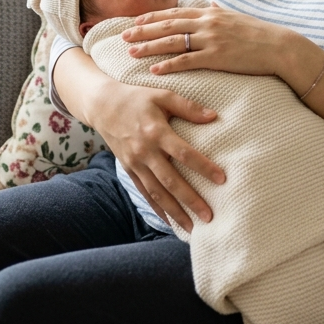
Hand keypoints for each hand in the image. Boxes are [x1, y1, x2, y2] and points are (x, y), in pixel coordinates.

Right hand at [87, 78, 225, 231]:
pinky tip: (171, 223)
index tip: (221, 179)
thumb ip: (188, 107)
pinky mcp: (129, 170)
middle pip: (170, 180)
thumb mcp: (162, 95)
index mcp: (155, 132)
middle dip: (190, 200)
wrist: (102, 105)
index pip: (183, 153)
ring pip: (157, 193)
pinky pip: (145, 193)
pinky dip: (158, 209)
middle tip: (209, 216)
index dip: (203, 167)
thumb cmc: (136, 98)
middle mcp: (145, 151)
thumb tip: (213, 117)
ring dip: (175, 212)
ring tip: (193, 228)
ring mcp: (135, 163)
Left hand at [121, 3, 292, 76]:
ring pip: (172, 42)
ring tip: (131, 53)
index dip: (152, 17)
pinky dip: (168, 65)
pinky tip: (154, 70)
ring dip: (149, 47)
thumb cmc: (259, 34)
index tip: (135, 21)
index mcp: (209, 13)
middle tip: (123, 36)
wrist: (279, 47)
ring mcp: (211, 40)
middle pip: (167, 26)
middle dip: (143, 31)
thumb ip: (218, 10)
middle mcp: (207, 23)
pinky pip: (187, 61)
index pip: (174, 13)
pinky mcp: (217, 57)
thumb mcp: (235, 16)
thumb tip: (209, 3)